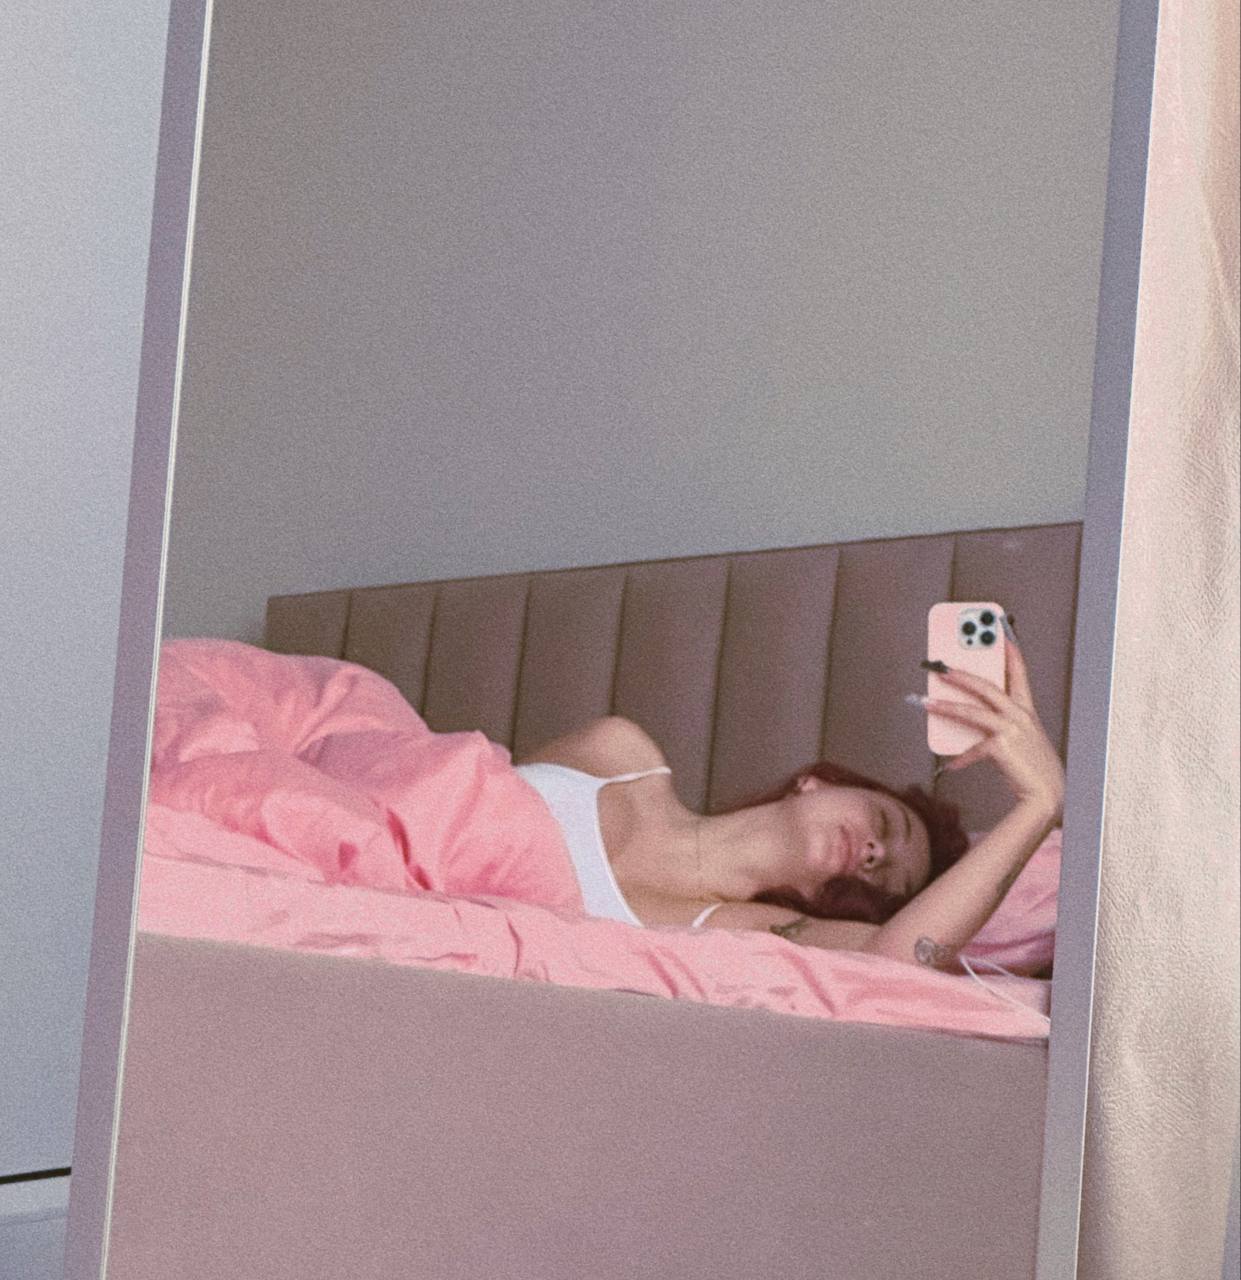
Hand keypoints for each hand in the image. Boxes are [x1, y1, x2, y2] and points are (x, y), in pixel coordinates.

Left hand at [926, 639, 1064, 821]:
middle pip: (987, 686)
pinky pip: (973, 748)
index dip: (1011, 653)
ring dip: (947, 706)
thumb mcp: (1021, 740)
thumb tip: (968, 719)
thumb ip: (999, 725)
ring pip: (973, 711)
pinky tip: (951, 764)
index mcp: (1027, 711)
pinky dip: (961, 757)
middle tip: (942, 667)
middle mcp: (1021, 716)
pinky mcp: (1002, 745)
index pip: (1020, 674)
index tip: (1002, 634)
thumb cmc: (1033, 769)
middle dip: (962, 674)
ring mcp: (1012, 729)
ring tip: (927, 702)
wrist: (1046, 796)